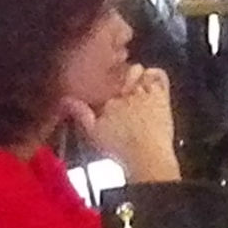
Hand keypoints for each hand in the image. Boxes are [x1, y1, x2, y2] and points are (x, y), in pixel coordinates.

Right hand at [69, 65, 178, 184]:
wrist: (147, 156)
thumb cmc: (121, 149)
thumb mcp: (93, 133)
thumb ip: (79, 113)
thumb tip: (66, 100)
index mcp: (107, 101)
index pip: (102, 81)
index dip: (104, 83)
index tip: (107, 88)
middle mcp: (124, 93)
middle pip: (120, 74)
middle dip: (121, 78)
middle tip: (123, 87)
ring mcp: (144, 93)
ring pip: (139, 71)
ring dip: (137, 76)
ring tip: (137, 84)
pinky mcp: (161, 96)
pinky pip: (159, 75)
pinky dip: (155, 74)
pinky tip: (151, 80)